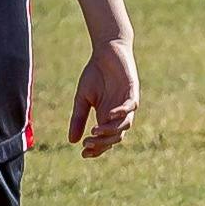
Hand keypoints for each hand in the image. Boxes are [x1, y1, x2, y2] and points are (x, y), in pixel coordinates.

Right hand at [69, 38, 138, 158]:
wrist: (106, 52)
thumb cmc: (95, 74)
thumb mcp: (82, 98)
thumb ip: (78, 118)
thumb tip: (72, 141)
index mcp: (106, 117)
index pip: (105, 140)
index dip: (96, 149)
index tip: (83, 154)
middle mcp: (118, 114)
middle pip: (115, 137)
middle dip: (102, 143)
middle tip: (87, 143)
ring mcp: (126, 103)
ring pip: (124, 125)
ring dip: (110, 131)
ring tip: (95, 130)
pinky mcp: (132, 91)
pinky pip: (130, 107)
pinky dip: (121, 112)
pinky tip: (109, 115)